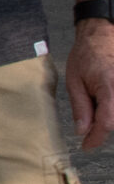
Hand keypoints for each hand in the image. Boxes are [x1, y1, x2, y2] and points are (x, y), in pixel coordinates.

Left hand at [71, 20, 113, 150]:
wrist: (102, 37)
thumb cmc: (86, 56)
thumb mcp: (74, 80)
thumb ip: (80, 107)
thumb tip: (82, 131)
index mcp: (109, 87)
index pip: (107, 122)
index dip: (96, 138)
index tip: (86, 147)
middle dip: (101, 127)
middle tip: (87, 122)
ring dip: (107, 118)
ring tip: (95, 102)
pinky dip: (110, 111)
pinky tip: (102, 104)